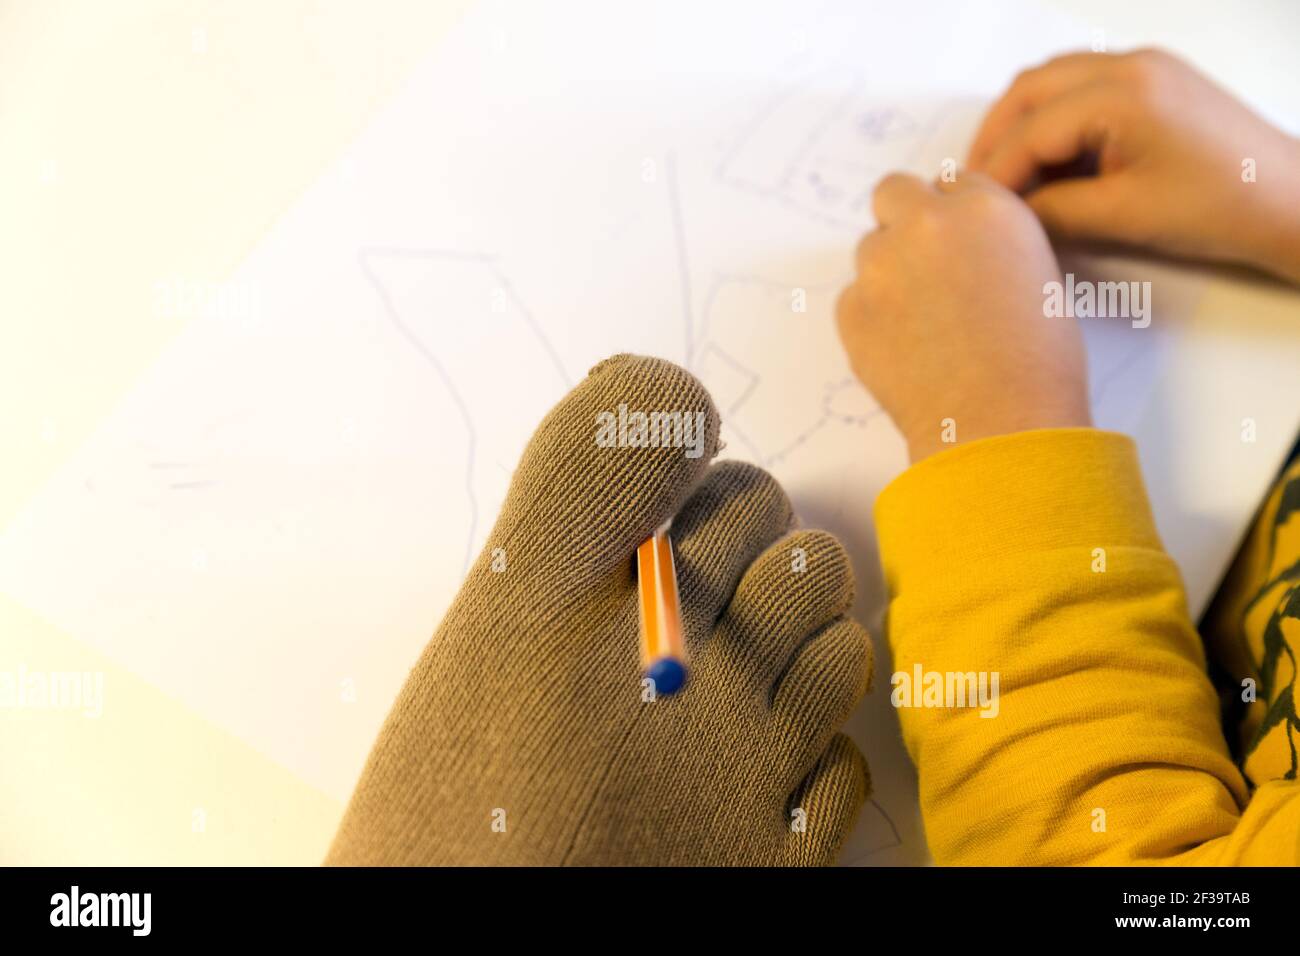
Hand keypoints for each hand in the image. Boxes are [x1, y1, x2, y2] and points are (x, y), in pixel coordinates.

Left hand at [837, 172, 1090, 462]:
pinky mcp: (850, 310)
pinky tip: (904, 349)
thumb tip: (960, 247)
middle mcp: (927, 224)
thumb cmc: (1037, 362)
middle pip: (893, 192)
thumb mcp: (1037, 276)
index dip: (952, 214)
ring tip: (922, 323)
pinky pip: (852, 299)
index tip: (956, 243)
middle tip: (921, 263)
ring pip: (869, 248)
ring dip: (887, 272)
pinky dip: (870, 317)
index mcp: (985, 208)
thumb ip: (990, 243)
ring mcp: (881, 266)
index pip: (950, 182)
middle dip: (902, 218)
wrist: (999, 422)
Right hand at [968, 49, 1299, 283]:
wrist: (1288, 200)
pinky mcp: (1155, 80)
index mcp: (1123, 95)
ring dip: (1020, 124)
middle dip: (995, 138)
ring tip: (1008, 175)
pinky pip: (1082, 85)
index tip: (973, 207)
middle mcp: (1130, 65)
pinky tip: (1051, 163)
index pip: (1030, 130)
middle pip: (1030, 90)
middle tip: (976, 185)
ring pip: (1052, 81)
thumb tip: (1008, 213)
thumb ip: (1052, 212)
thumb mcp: (1123, 218)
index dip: (994, 173)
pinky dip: (1053, 119)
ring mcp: (1145, 67)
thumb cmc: (1220, 208)